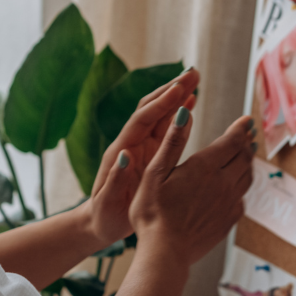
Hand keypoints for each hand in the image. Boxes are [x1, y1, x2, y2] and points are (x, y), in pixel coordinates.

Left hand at [83, 69, 199, 244]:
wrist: (100, 223)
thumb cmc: (104, 216)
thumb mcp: (107, 201)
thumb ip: (116, 178)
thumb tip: (124, 154)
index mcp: (121, 151)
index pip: (142, 119)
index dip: (161, 103)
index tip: (179, 88)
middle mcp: (132, 143)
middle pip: (152, 108)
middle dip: (171, 89)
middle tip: (193, 73)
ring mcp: (142, 147)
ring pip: (161, 115)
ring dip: (177, 96)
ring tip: (195, 80)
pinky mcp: (151, 154)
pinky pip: (166, 129)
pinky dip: (179, 114)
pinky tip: (191, 104)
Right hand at [129, 108, 254, 266]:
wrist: (165, 252)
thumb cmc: (153, 212)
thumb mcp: (155, 172)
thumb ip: (172, 141)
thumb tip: (184, 113)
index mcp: (204, 167)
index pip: (231, 141)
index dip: (240, 128)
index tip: (246, 120)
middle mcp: (222, 183)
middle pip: (243, 157)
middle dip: (246, 143)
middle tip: (249, 134)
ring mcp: (228, 204)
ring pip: (246, 177)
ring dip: (248, 163)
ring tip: (247, 155)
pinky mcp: (228, 221)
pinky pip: (242, 199)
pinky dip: (242, 187)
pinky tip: (236, 187)